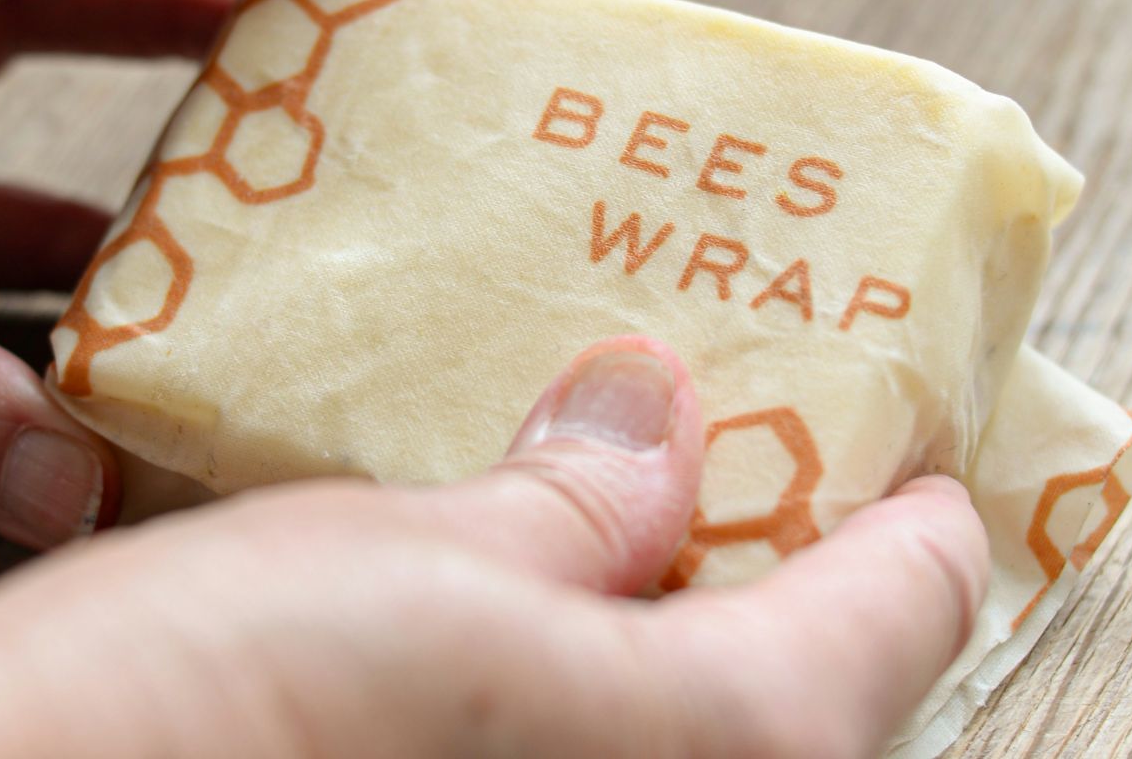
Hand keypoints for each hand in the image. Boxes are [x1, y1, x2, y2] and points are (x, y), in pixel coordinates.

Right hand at [0, 338, 987, 756]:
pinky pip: (591, 730)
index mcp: (741, 751)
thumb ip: (579, 499)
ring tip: (614, 464)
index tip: (899, 406)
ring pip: (697, 700)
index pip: (915, 593)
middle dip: (780, 528)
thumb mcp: (426, 555)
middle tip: (737, 410)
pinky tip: (512, 572)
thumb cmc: (215, 714)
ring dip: (674, 586)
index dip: (916, 479)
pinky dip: (585, 652)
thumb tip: (651, 420)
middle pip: (818, 662)